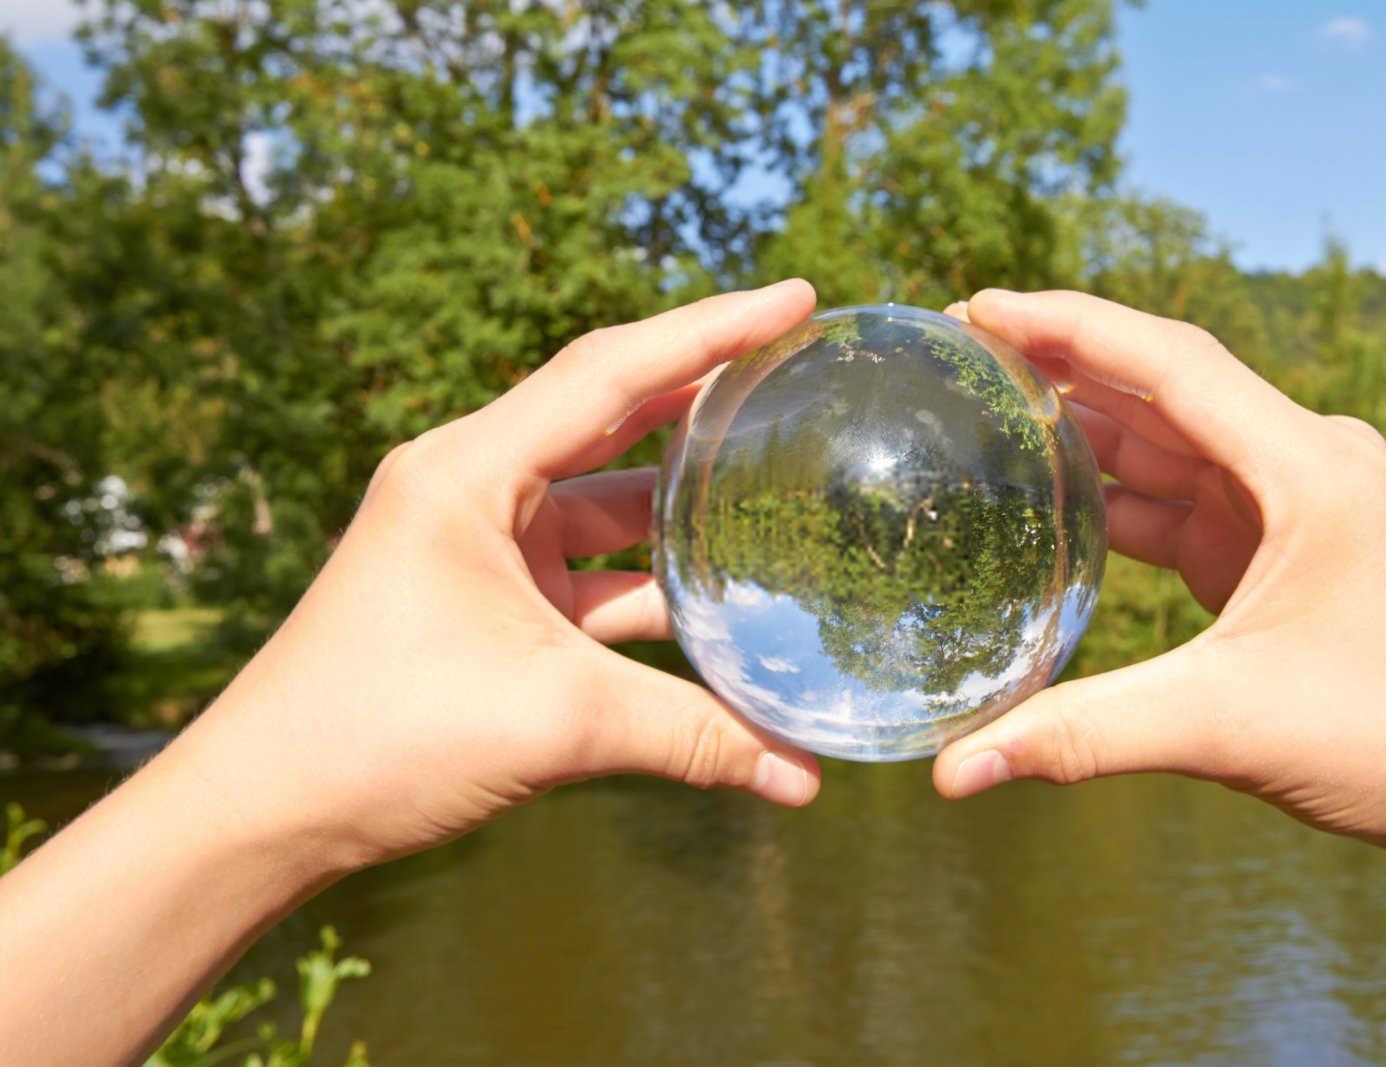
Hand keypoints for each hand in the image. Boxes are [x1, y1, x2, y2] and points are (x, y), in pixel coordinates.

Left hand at [172, 280, 823, 869]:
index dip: (708, 331)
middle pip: (612, 416)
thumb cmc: (376, 736)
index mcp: (467, 471)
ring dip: (685, 502)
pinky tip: (722, 596)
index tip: (795, 299)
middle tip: (797, 366)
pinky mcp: (490, 601)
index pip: (608, 373)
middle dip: (704, 393)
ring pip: (607, 504)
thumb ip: (689, 737)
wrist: (267, 809)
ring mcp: (481, 545)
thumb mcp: (552, 722)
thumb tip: (805, 781)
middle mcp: (472, 487)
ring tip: (781, 479)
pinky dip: (653, 582)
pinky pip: (591, 572)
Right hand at [935, 289, 1385, 968]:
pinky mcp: (1276, 548)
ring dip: (1084, 424)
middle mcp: (1304, 463)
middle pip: (1164, 385)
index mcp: (1308, 468)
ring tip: (987, 403)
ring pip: (1169, 441)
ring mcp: (1291, 504)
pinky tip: (1050, 493)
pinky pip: (1181, 499)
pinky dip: (1114, 494)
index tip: (979, 307)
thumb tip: (955, 771)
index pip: (1172, 363)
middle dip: (1064, 360)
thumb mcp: (1226, 725)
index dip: (1069, 324)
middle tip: (963, 344)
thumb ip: (1084, 734)